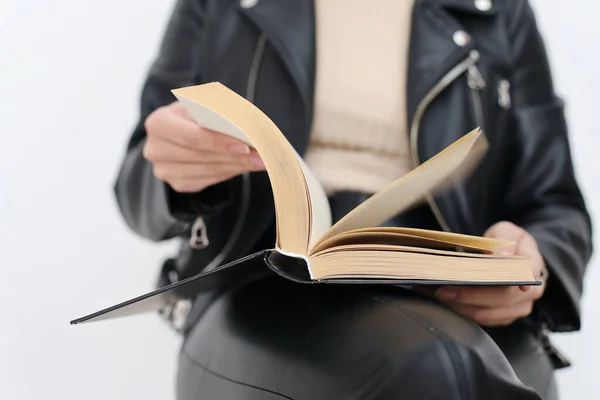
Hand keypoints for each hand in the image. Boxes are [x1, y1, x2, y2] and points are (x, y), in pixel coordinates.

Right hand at [143, 101, 264, 192]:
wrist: (179, 128)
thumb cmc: (194, 113)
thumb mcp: (203, 103)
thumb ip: (221, 113)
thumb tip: (249, 128)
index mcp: (159, 123)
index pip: (193, 137)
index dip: (220, 142)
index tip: (245, 145)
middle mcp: (156, 149)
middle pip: (202, 156)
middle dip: (235, 156)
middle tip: (262, 156)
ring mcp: (164, 170)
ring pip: (208, 171)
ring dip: (237, 166)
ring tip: (261, 161)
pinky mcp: (177, 183)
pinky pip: (208, 180)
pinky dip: (229, 173)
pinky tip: (245, 166)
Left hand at [434, 221, 546, 326]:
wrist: (512, 256)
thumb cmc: (507, 243)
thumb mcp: (505, 232)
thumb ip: (501, 241)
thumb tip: (497, 254)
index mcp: (532, 265)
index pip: (527, 273)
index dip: (514, 279)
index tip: (494, 280)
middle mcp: (529, 291)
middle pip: (501, 298)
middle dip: (470, 295)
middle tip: (443, 290)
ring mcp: (518, 307)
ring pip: (490, 313)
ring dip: (463, 307)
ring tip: (440, 296)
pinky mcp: (504, 317)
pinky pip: (483, 320)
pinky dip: (464, 312)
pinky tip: (447, 303)